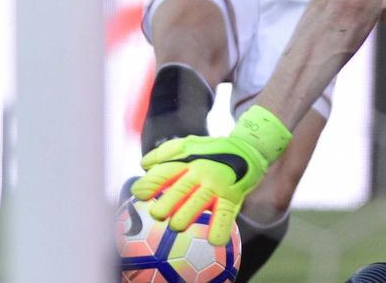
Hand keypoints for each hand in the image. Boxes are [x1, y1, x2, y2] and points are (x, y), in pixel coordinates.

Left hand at [130, 106, 291, 245]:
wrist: (247, 149)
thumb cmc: (210, 152)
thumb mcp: (188, 145)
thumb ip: (165, 153)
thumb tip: (143, 165)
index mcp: (187, 160)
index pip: (166, 171)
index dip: (152, 182)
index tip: (138, 194)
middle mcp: (200, 171)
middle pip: (182, 188)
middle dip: (168, 201)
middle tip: (156, 214)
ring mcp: (216, 185)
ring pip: (200, 201)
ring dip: (188, 214)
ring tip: (177, 226)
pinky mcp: (232, 196)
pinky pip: (226, 213)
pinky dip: (221, 227)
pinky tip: (214, 240)